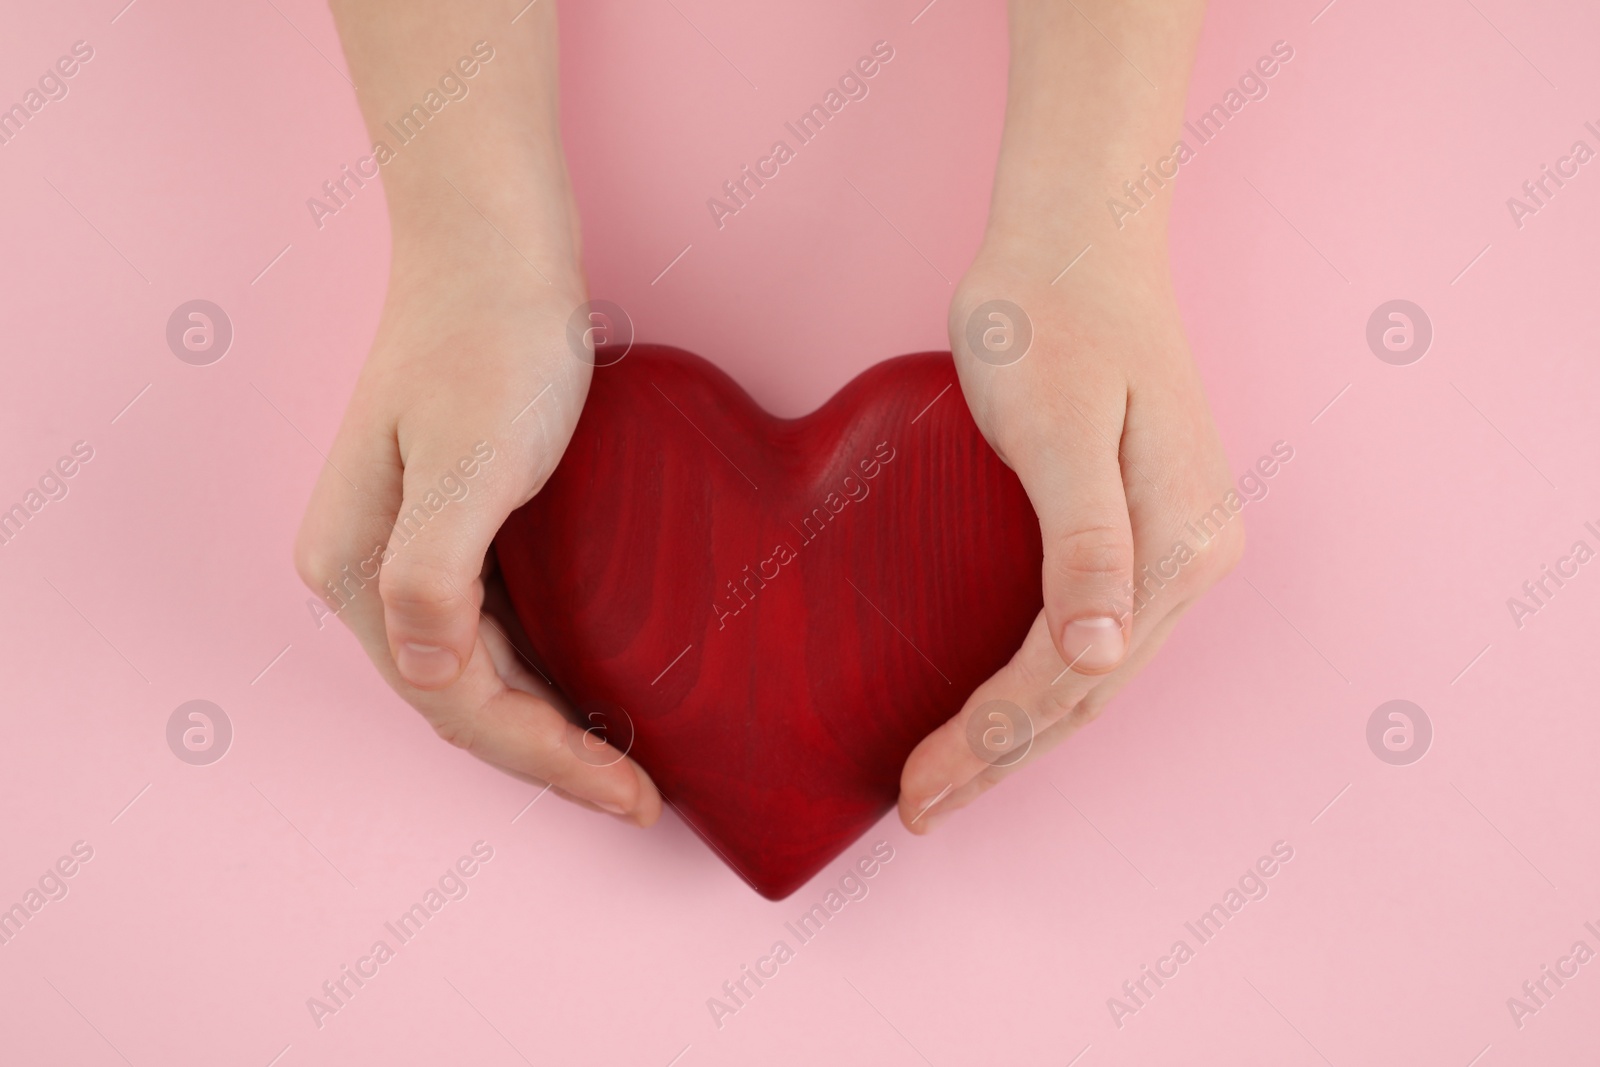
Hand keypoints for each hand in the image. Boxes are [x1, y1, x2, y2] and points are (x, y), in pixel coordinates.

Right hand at [293, 193, 661, 825]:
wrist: (495, 244)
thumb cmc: (491, 340)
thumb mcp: (470, 460)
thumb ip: (438, 575)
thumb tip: (427, 673)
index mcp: (357, 568)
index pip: (454, 702)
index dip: (544, 761)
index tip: (632, 796)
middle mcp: (365, 570)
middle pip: (461, 699)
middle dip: (548, 757)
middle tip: (639, 798)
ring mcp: (400, 547)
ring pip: (475, 671)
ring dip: (546, 724)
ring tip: (625, 764)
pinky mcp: (444, 523)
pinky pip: (493, 626)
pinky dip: (542, 669)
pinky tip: (593, 684)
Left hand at [896, 234, 1241, 831]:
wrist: (1076, 237)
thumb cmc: (1053, 317)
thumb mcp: (1062, 425)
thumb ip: (1084, 539)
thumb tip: (1098, 654)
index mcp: (1179, 545)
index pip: (1071, 677)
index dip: (993, 741)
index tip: (920, 790)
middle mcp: (1191, 558)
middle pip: (1085, 692)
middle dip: (1001, 758)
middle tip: (920, 810)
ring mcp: (1173, 546)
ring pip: (1089, 675)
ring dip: (1019, 734)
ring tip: (949, 781)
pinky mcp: (1140, 527)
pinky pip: (1085, 633)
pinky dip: (1035, 682)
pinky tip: (992, 702)